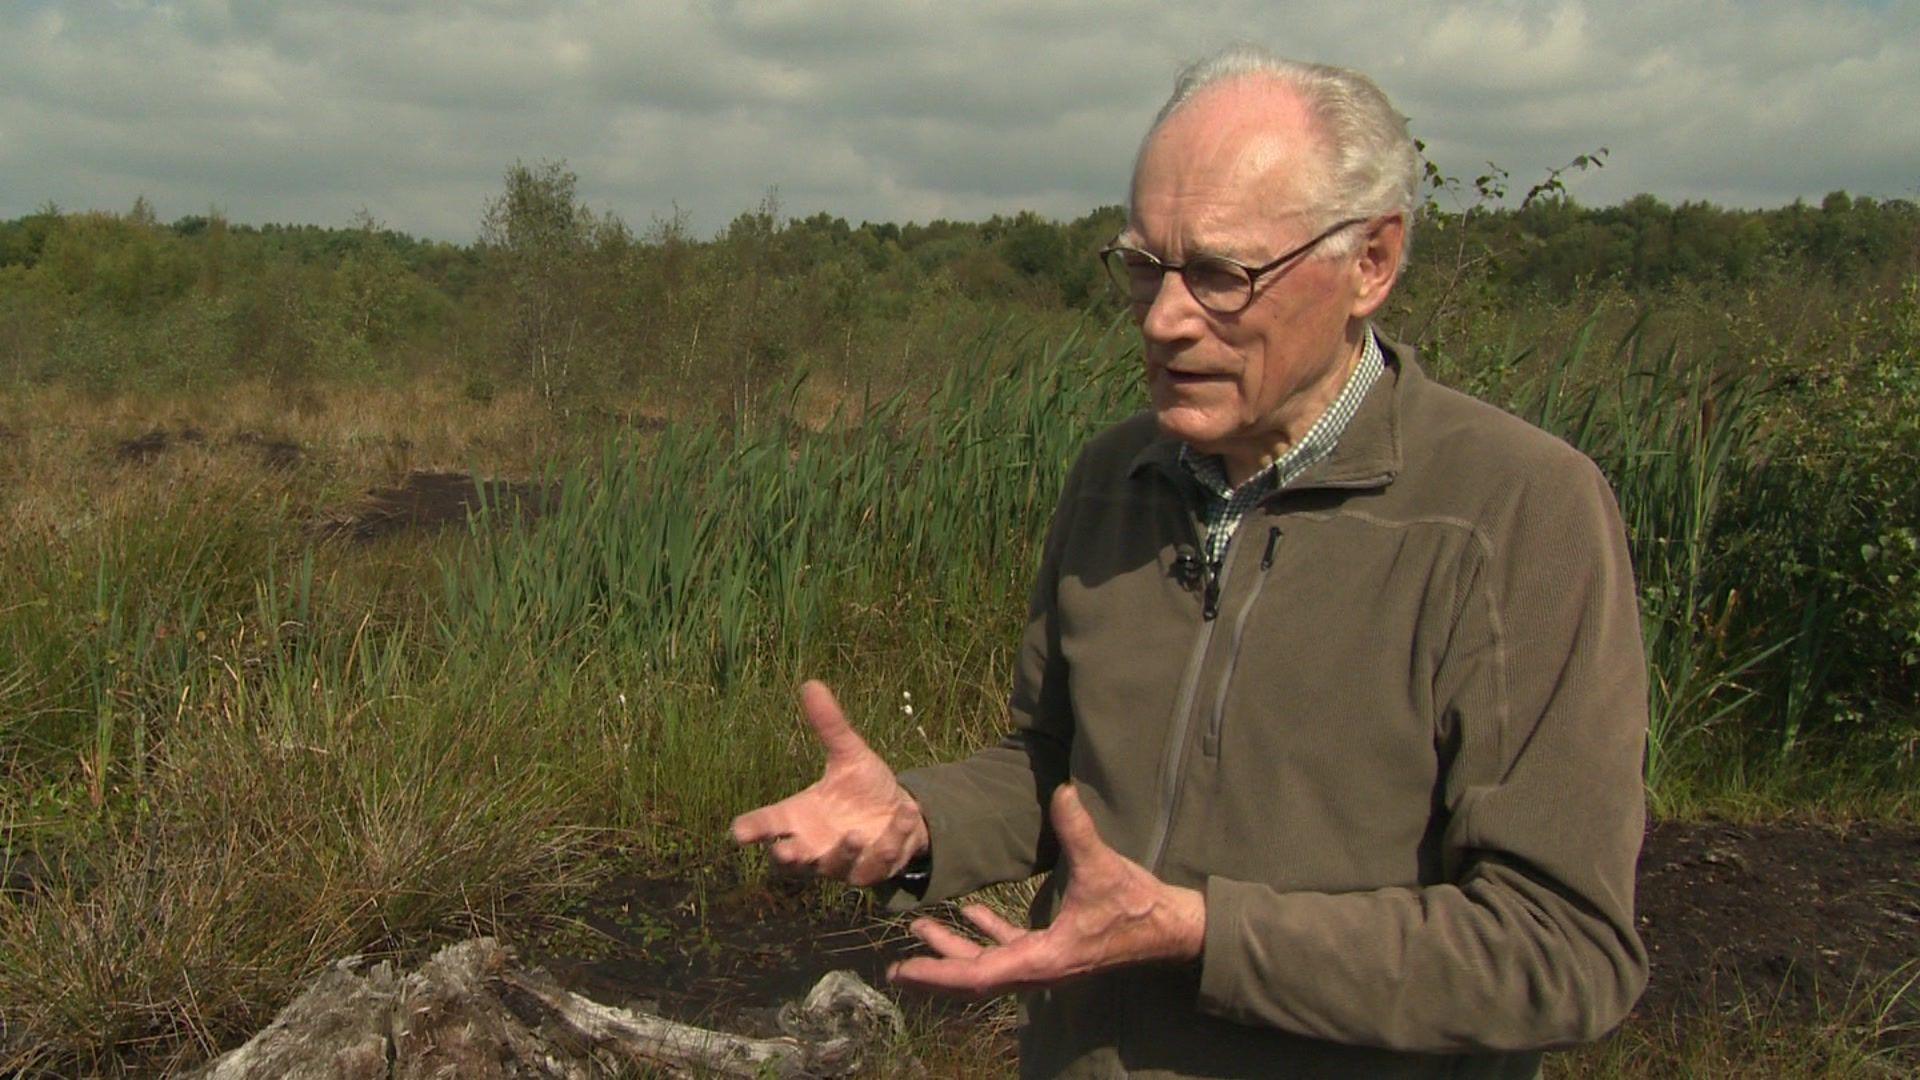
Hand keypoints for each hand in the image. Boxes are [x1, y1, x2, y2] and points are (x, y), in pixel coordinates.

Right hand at [729, 680, 929, 886]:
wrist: (900, 813)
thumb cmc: (862, 787)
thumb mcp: (848, 754)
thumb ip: (829, 726)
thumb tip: (812, 683)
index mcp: (799, 817)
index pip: (768, 825)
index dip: (751, 829)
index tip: (738, 832)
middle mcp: (815, 845)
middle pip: (790, 862)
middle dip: (787, 858)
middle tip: (784, 851)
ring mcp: (842, 862)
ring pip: (835, 867)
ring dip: (843, 853)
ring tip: (853, 833)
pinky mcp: (872, 869)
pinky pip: (879, 861)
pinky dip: (892, 838)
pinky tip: (906, 811)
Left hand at [886, 784, 1204, 997]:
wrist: (1171, 929)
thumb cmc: (1136, 905)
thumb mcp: (1103, 866)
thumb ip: (1077, 829)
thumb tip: (1061, 791)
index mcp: (1043, 959)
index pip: (979, 975)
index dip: (938, 973)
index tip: (904, 972)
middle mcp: (1038, 970)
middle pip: (974, 978)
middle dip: (934, 971)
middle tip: (894, 968)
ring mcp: (1045, 963)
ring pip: (988, 964)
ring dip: (954, 949)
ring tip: (920, 929)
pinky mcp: (1054, 950)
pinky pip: (1008, 949)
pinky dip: (984, 935)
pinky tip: (967, 914)